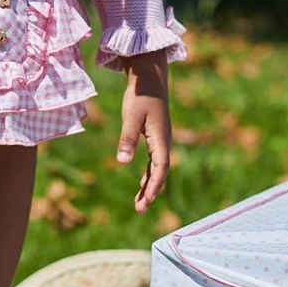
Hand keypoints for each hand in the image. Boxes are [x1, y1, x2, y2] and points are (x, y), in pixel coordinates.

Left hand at [115, 48, 170, 213]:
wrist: (150, 76)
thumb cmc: (140, 94)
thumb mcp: (131, 116)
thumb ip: (127, 138)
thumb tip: (123, 162)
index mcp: (161, 139)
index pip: (160, 169)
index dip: (153, 187)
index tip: (145, 202)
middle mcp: (164, 141)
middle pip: (160, 172)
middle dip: (151, 191)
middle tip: (139, 209)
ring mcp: (161, 138)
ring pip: (158, 167)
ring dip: (150, 184)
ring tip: (140, 202)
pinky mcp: (156, 134)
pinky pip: (155, 159)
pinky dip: (149, 172)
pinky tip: (141, 179)